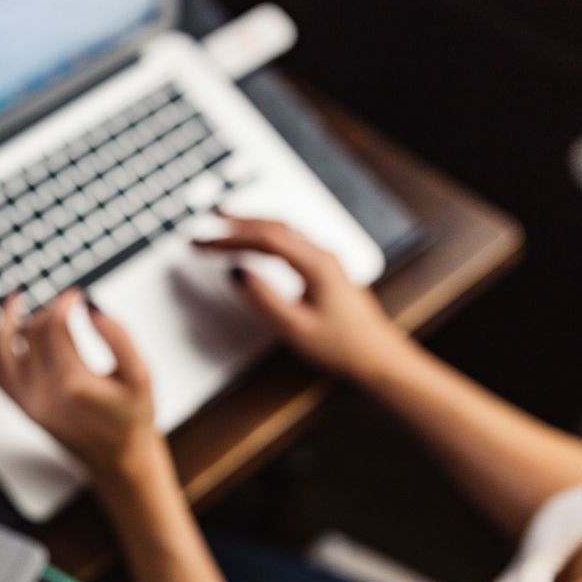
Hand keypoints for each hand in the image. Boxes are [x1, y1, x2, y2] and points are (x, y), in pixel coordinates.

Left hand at [0, 289, 159, 477]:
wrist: (118, 459)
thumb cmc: (132, 416)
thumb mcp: (140, 375)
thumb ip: (120, 337)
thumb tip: (91, 307)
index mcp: (73, 382)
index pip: (54, 326)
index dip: (63, 302)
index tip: (76, 294)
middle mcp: (43, 392)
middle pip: (31, 333)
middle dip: (46, 311)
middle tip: (65, 305)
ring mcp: (27, 401)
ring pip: (0, 351)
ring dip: (4, 322)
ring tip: (13, 300)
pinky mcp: (22, 407)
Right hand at [195, 218, 411, 381]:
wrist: (378, 358)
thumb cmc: (342, 347)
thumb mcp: (295, 328)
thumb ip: (263, 299)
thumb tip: (236, 273)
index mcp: (315, 264)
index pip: (265, 239)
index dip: (229, 238)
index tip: (203, 242)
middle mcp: (321, 255)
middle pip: (273, 226)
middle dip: (235, 225)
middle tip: (205, 227)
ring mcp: (324, 260)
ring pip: (283, 230)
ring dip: (251, 225)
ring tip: (223, 224)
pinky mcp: (324, 269)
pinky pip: (290, 240)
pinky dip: (266, 235)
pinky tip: (255, 240)